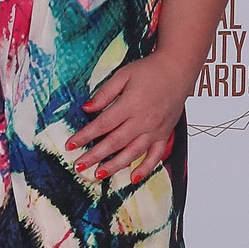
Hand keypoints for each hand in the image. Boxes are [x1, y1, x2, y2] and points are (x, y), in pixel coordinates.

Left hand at [67, 52, 189, 181]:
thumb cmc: (148, 71)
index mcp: (130, 104)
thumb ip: (104, 93)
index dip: (85, 136)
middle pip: (115, 142)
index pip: (103, 124)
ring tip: (98, 174)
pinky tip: (133, 178)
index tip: (70, 145)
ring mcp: (155, 129)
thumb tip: (86, 109)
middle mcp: (143, 120)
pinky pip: (156, 156)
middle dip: (95, 156)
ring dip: (115, 166)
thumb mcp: (122, 75)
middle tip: (79, 166)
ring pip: (133, 153)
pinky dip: (146, 168)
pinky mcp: (164, 134)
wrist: (177, 69)